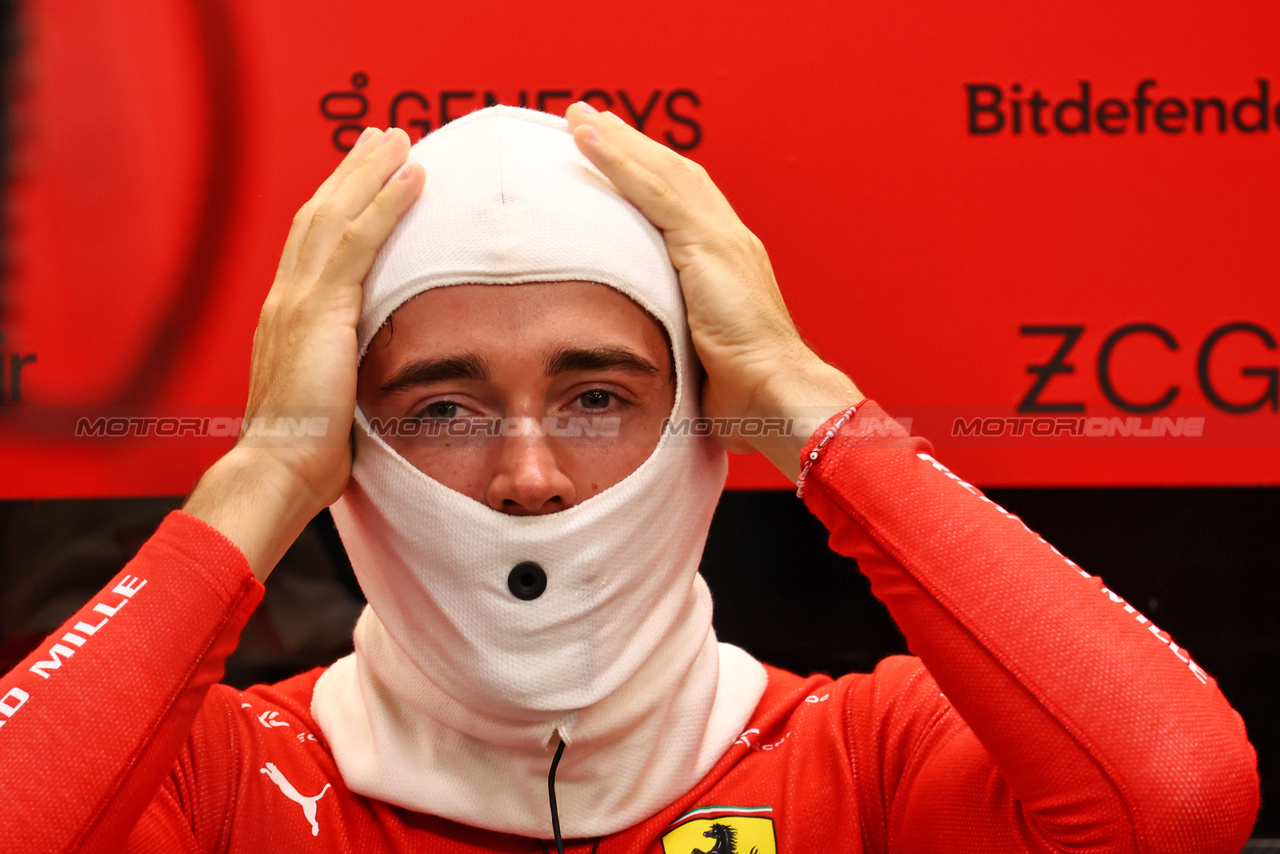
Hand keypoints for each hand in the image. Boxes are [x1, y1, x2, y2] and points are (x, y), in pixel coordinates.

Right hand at [185, 128, 424, 577]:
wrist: (277, 469)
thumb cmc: (305, 451)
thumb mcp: (327, 397)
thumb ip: (344, 370)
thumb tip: (373, 372)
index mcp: (287, 317)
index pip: (313, 245)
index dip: (337, 205)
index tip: (361, 176)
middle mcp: (286, 298)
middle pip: (319, 214)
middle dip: (351, 172)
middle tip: (382, 137)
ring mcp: (298, 301)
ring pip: (335, 215)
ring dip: (369, 172)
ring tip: (399, 139)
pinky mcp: (319, 311)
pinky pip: (357, 243)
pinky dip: (385, 205)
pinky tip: (411, 178)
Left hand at [565, 103, 862, 476]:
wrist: (775, 393)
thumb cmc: (742, 390)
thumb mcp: (700, 352)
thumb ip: (678, 333)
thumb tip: (645, 345)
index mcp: (727, 261)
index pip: (681, 202)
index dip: (647, 175)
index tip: (612, 155)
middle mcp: (728, 238)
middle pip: (673, 175)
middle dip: (630, 146)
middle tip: (587, 121)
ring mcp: (721, 237)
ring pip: (663, 173)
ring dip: (618, 142)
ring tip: (579, 119)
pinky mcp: (708, 244)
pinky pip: (656, 191)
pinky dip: (620, 162)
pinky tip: (589, 141)